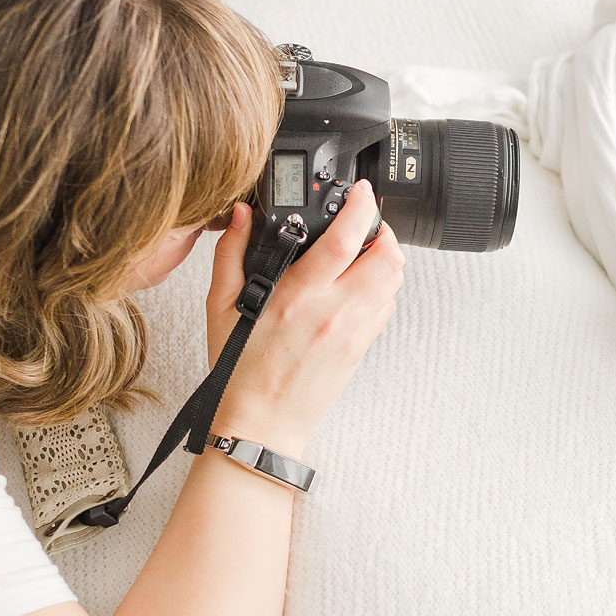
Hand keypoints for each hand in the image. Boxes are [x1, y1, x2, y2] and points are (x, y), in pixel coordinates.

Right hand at [204, 180, 404, 454]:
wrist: (261, 423)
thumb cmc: (239, 370)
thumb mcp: (221, 306)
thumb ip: (230, 254)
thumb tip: (239, 216)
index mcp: (297, 296)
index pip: (346, 241)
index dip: (361, 208)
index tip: (360, 192)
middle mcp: (333, 312)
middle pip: (388, 258)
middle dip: (383, 230)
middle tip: (366, 222)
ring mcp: (353, 332)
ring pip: (394, 281)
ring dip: (387, 257)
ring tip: (365, 250)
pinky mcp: (362, 348)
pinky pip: (387, 307)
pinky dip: (383, 286)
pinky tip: (360, 284)